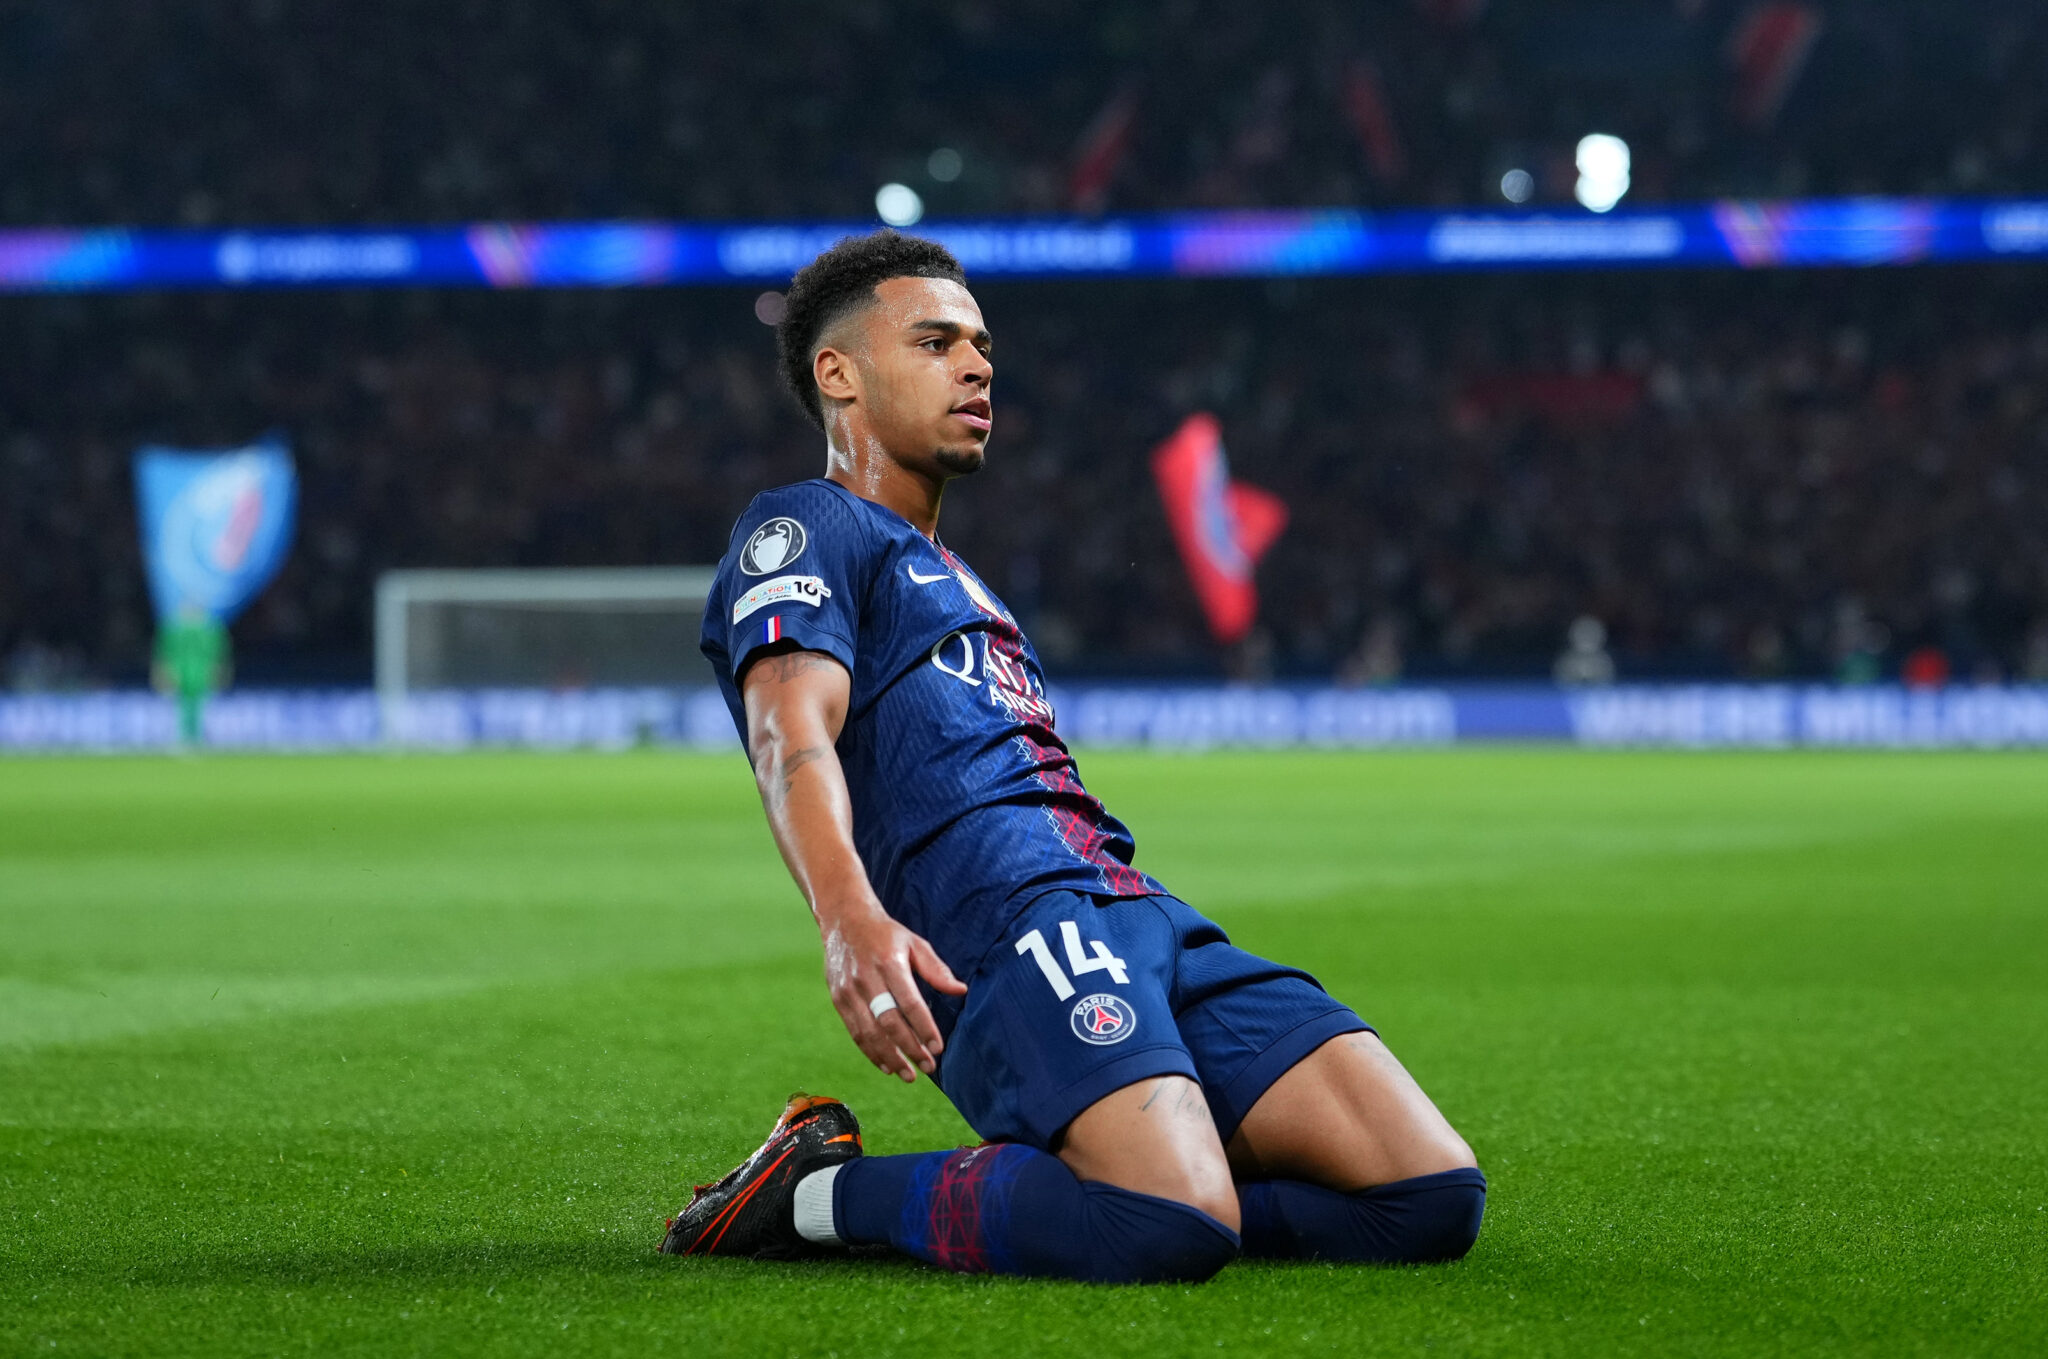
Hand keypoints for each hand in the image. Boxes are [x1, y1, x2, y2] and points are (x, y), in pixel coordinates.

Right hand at [819, 904, 966, 1082]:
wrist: (844, 920)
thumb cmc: (886, 934)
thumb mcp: (915, 943)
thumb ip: (936, 969)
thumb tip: (960, 991)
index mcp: (889, 962)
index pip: (909, 1003)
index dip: (924, 1028)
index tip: (937, 1047)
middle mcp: (867, 978)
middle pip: (889, 1022)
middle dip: (910, 1049)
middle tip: (928, 1066)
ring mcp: (849, 990)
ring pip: (869, 1033)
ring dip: (890, 1058)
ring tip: (908, 1075)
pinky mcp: (838, 999)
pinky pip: (855, 1032)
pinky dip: (870, 1052)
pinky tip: (886, 1065)